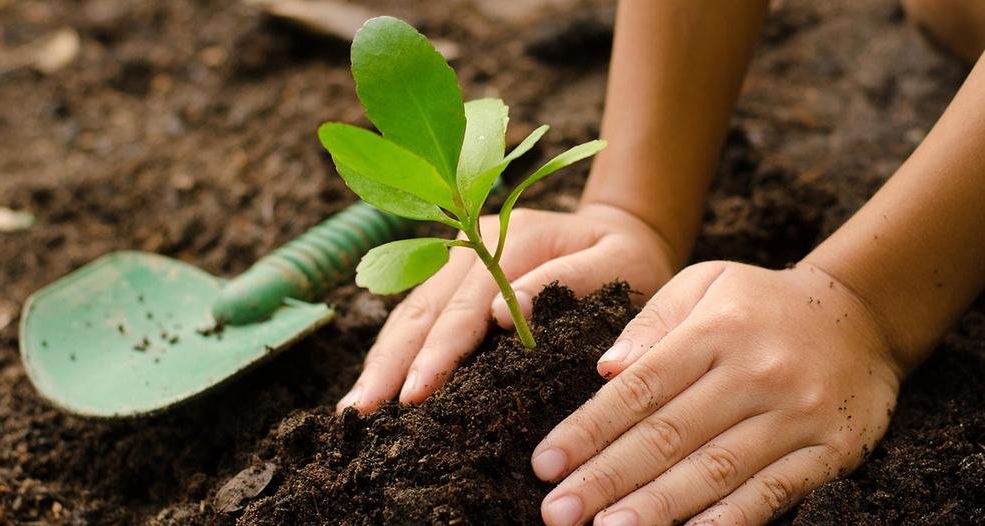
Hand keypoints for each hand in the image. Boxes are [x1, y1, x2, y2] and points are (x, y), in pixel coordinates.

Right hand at [336, 203, 679, 412]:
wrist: (623, 229)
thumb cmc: (629, 257)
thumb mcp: (619, 263)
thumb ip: (568, 281)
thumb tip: (504, 314)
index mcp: (513, 238)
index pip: (466, 305)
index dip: (439, 351)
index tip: (416, 392)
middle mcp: (473, 241)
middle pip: (423, 307)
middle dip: (391, 363)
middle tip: (363, 411)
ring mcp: (458, 255)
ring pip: (409, 310)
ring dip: (381, 359)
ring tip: (355, 407)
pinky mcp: (453, 274)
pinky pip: (416, 313)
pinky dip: (393, 348)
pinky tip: (375, 382)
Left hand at [532, 261, 905, 524]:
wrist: (864, 316)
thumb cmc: (762, 304)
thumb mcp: (706, 283)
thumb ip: (652, 322)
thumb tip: (605, 369)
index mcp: (716, 330)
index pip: (640, 388)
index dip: (588, 429)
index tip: (545, 463)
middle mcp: (754, 374)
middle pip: (669, 435)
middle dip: (606, 478)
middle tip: (557, 512)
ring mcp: (795, 415)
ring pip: (715, 470)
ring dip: (656, 507)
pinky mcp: (830, 451)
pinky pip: (773, 492)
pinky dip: (730, 520)